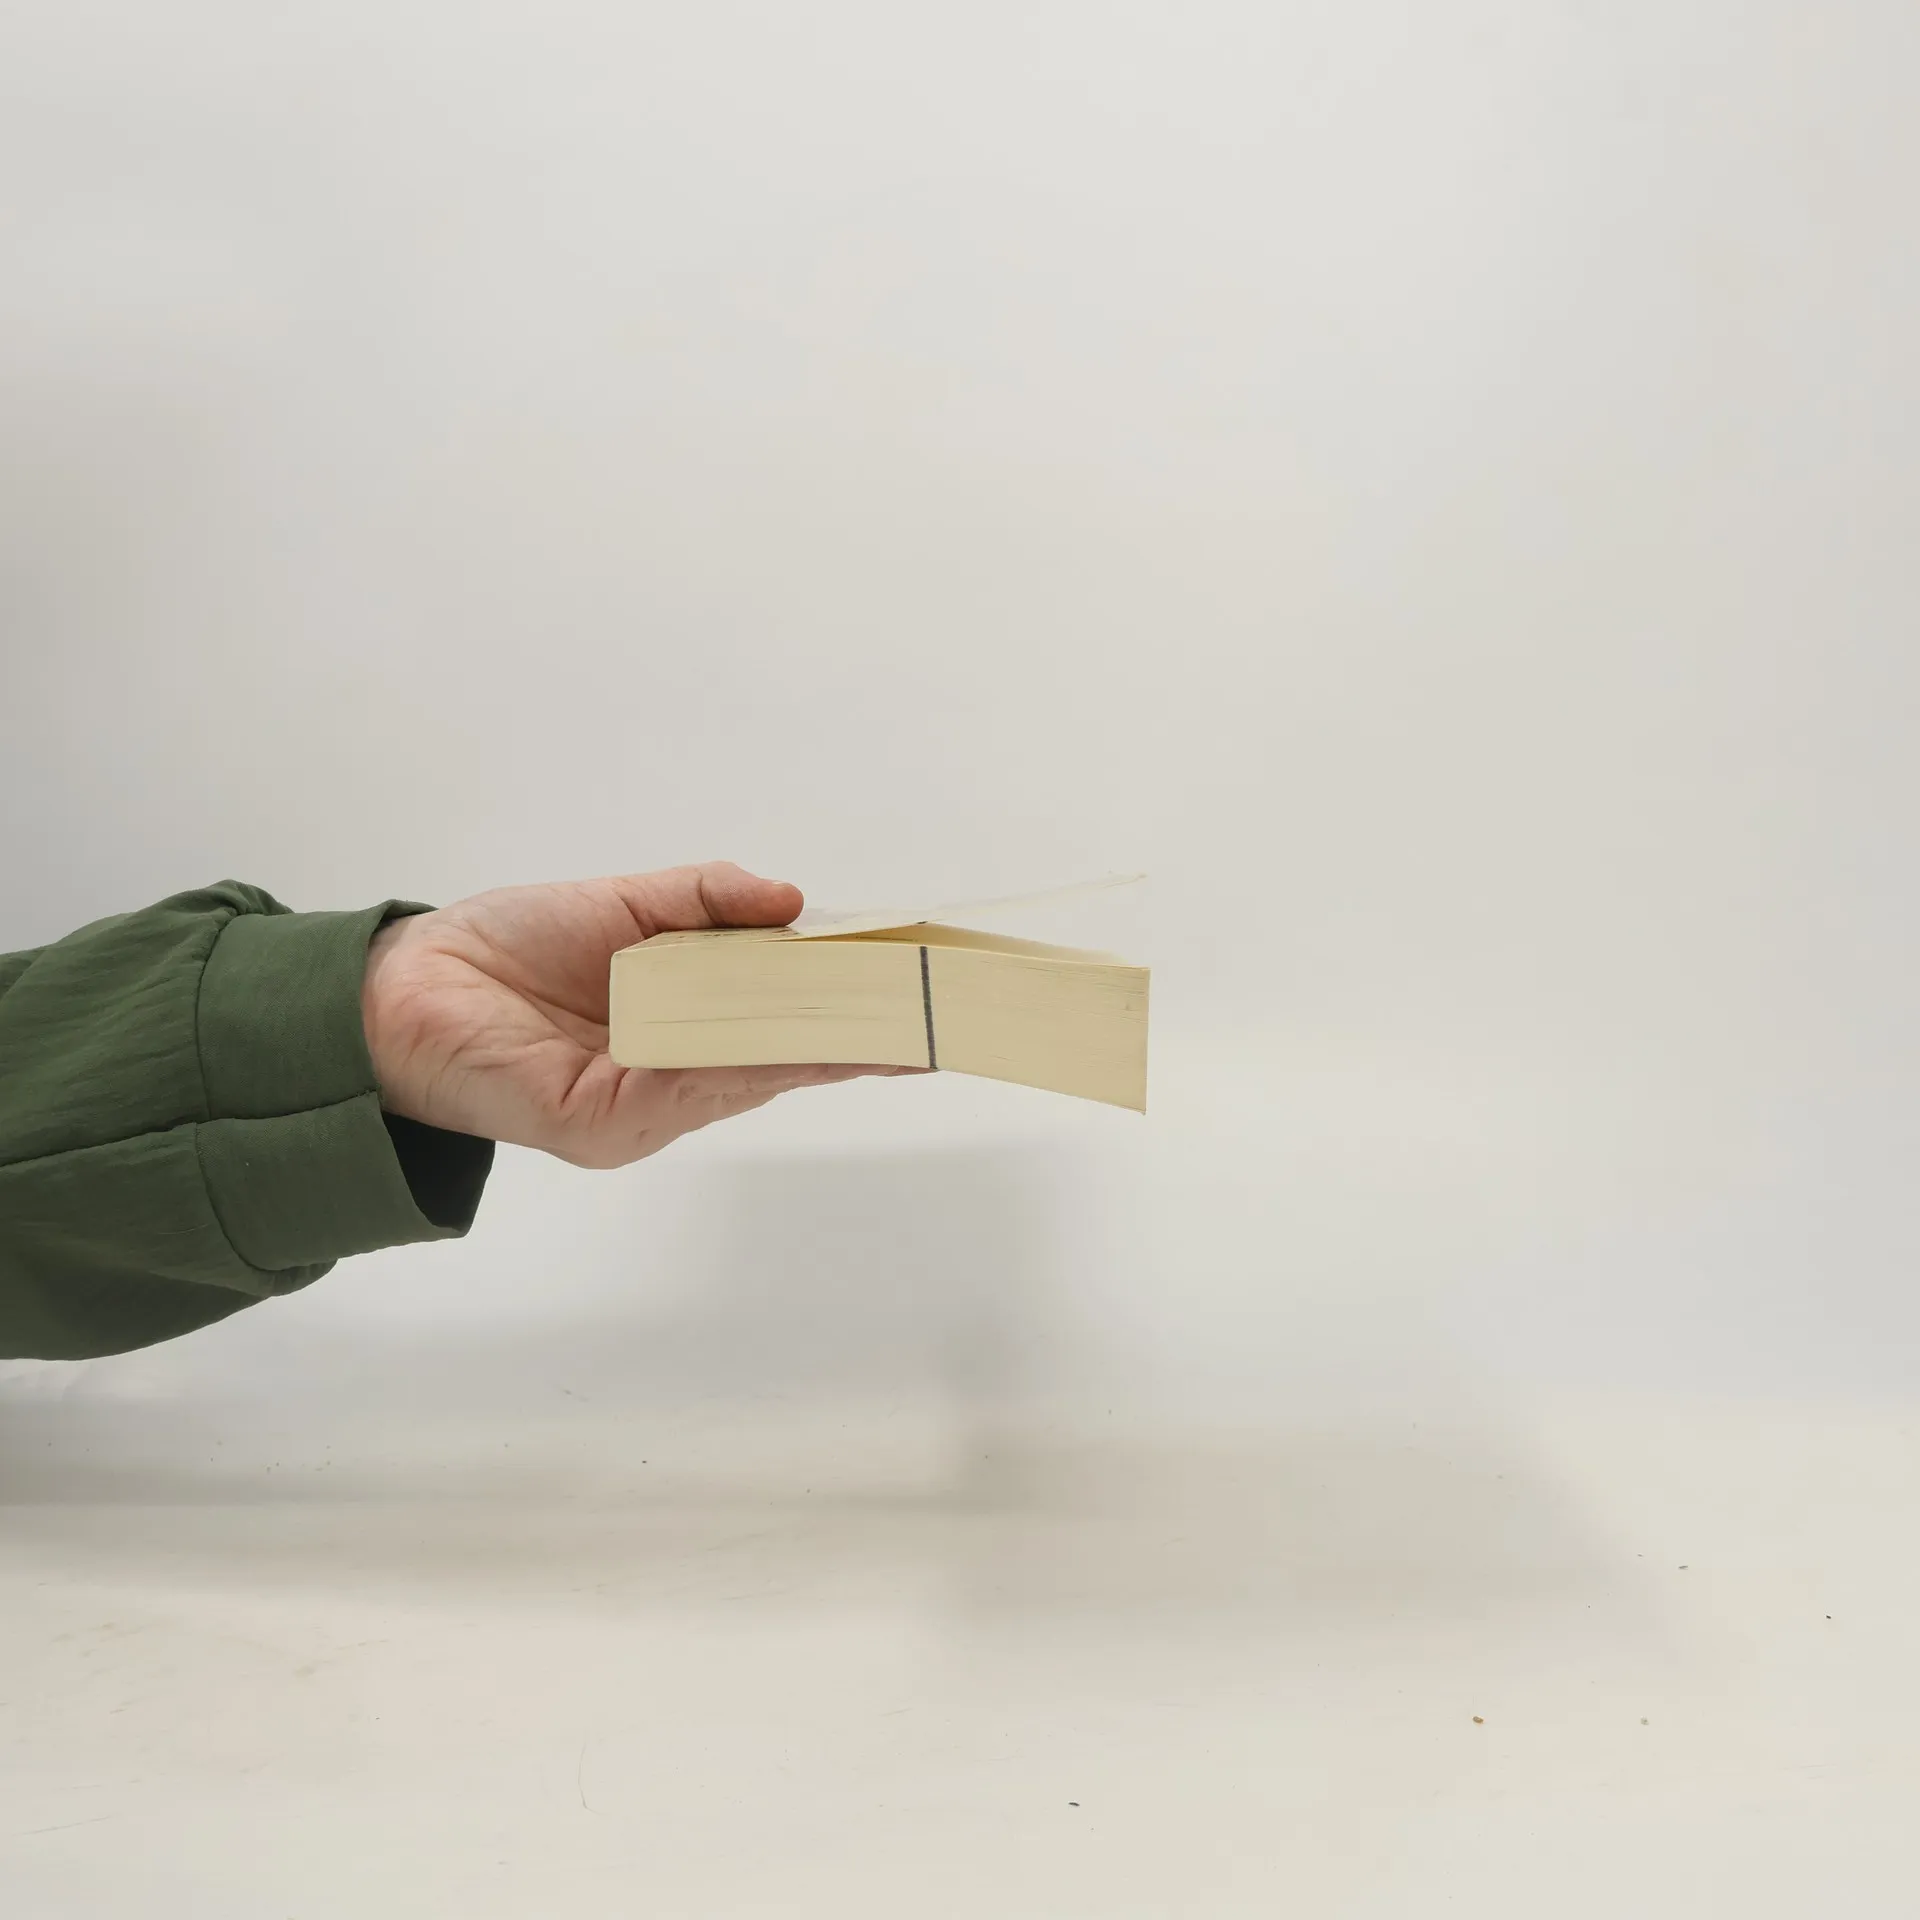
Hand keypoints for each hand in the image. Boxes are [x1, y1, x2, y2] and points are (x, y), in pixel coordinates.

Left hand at [360, 862, 905, 1167]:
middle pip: (788, 1055)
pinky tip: (797, 1033)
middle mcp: (676, 1076)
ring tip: (897, 1022)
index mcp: (686, 1027)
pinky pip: (692, 1085)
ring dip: (826, 1045)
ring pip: (753, 1074)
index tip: (918, 985)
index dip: (853, 1002)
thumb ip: (708, 899)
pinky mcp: (609, 1123)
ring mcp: (647, 1107)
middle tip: (938, 1014)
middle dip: (865, 1034)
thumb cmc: (508, 945)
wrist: (404, 988)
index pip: (788, 1018)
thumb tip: (795, 901)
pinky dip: (745, 1056)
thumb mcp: (627, 904)